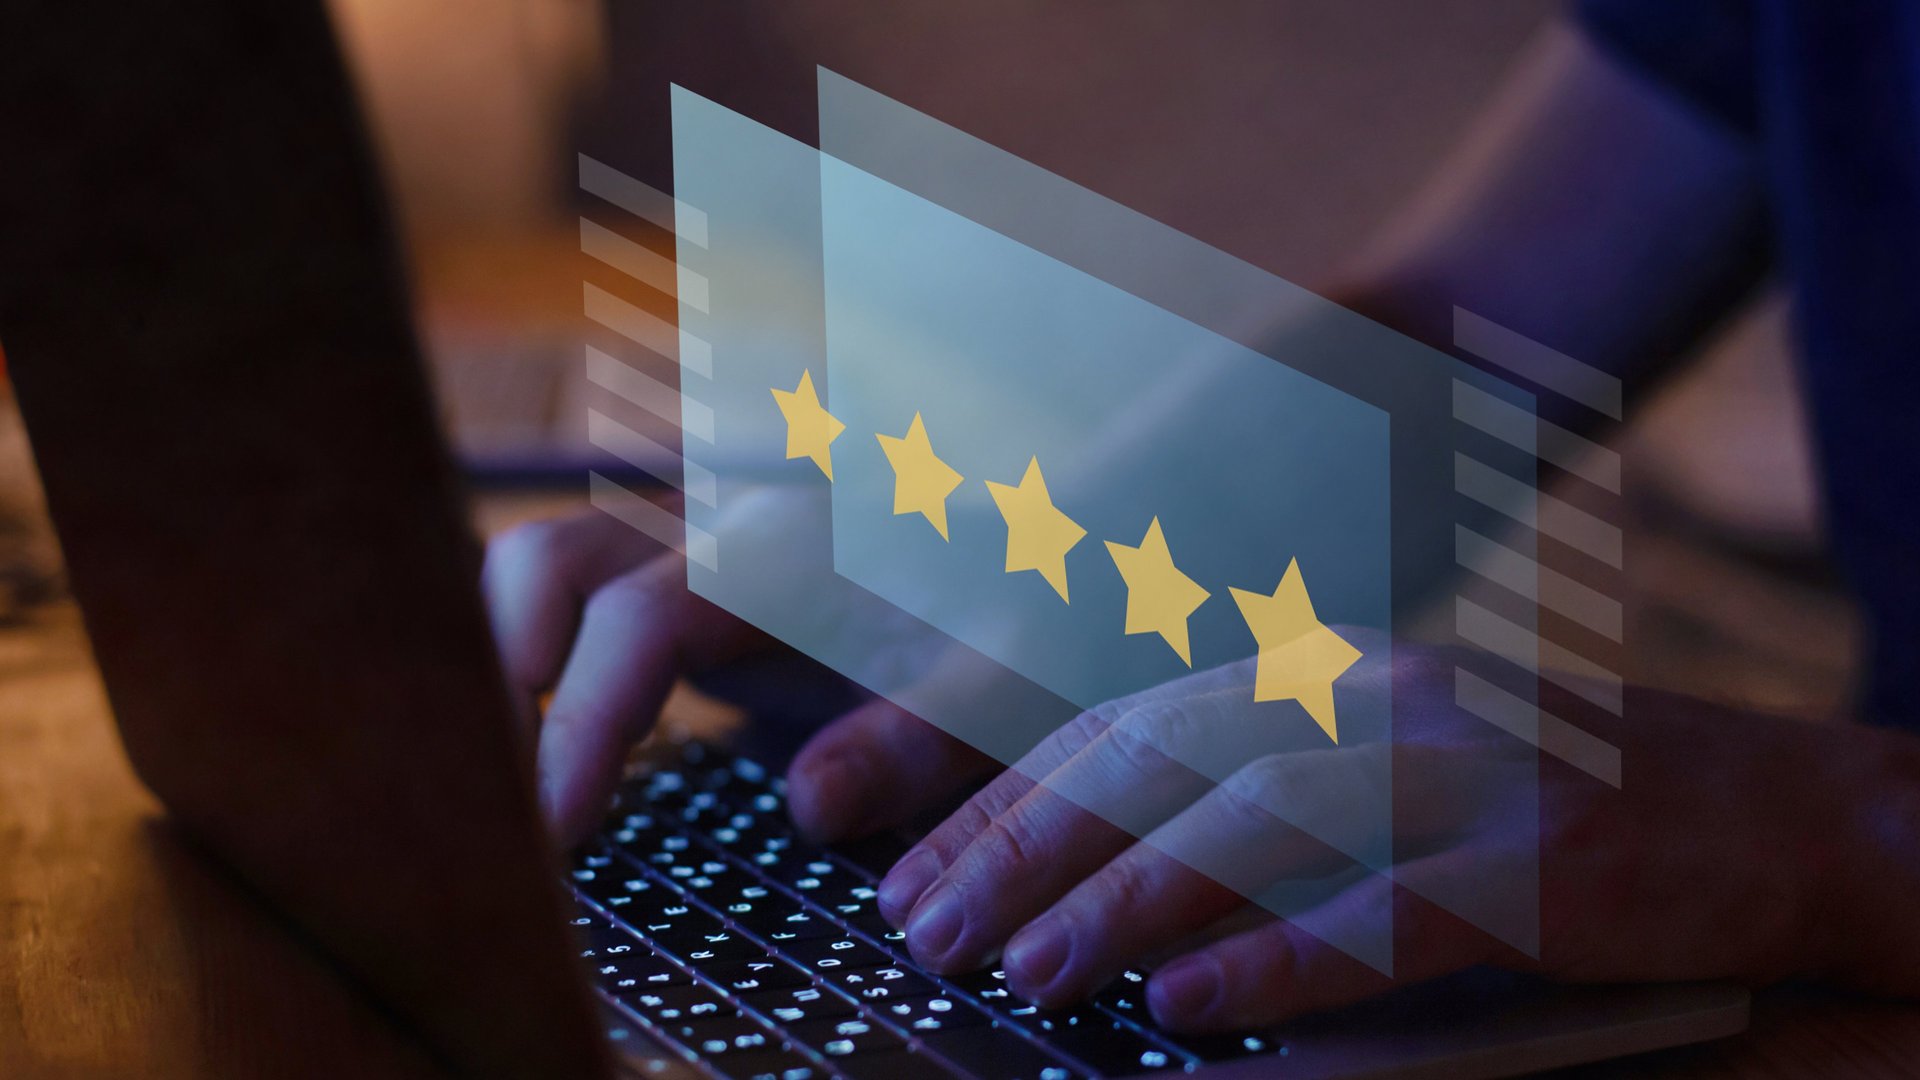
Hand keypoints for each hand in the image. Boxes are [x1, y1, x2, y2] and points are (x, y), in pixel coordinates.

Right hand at [482, 501, 997, 844]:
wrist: (1020, 528)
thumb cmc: (1016, 599)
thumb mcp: (1001, 675)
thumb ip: (922, 733)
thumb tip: (810, 804)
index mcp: (786, 541)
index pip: (640, 615)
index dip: (583, 717)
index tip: (554, 826)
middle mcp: (715, 518)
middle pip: (549, 561)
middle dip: (501, 678)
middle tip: (509, 802)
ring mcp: (684, 534)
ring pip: (543, 565)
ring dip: (502, 661)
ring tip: (510, 777)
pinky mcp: (674, 568)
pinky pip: (568, 588)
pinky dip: (529, 652)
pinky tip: (537, 739)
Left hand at [873, 637, 1919, 1030]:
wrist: (1794, 813)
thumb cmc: (1573, 814)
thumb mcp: (1404, 784)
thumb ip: (1275, 820)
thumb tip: (1130, 912)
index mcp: (1332, 677)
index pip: (1128, 724)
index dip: (1010, 798)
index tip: (919, 872)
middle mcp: (1384, 698)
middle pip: (1163, 759)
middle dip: (1026, 845)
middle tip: (928, 930)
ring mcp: (1471, 767)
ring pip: (1257, 822)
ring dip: (1125, 901)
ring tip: (1027, 974)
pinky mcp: (1549, 854)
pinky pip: (1390, 911)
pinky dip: (1282, 958)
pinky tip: (1189, 1005)